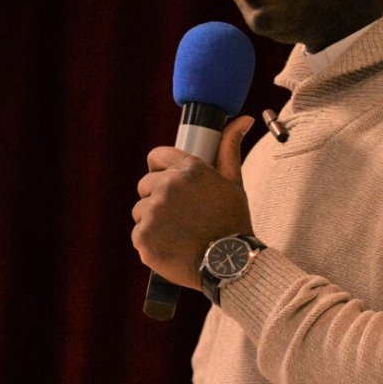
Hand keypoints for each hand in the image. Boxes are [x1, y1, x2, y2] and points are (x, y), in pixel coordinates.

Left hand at [132, 115, 253, 288]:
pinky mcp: (143, 237)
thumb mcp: (234, 181)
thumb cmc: (233, 221)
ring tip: (177, 233)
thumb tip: (244, 119)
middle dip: (157, 197)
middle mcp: (167, 186)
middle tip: (179, 215)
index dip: (160, 169)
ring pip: (141, 210)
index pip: (156, 156)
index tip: (167, 182)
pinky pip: (138, 234)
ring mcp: (153, 212)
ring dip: (153, 220)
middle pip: (145, 185)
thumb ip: (230, 147)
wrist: (230, 263)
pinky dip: (151, 242)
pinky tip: (170, 247)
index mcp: (187, 169)